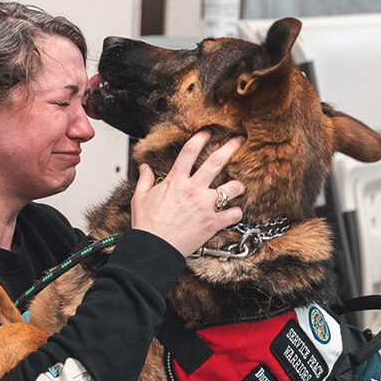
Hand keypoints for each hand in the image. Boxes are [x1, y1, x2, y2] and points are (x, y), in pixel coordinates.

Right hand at [131, 131, 244, 256]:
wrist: (153, 249)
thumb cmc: (147, 226)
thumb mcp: (139, 198)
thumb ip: (145, 180)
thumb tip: (144, 168)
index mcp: (176, 181)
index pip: (190, 151)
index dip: (201, 137)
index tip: (208, 132)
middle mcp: (193, 190)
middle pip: (217, 161)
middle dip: (232, 147)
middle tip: (241, 139)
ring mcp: (205, 206)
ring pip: (232, 187)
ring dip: (238, 186)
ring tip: (239, 186)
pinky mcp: (213, 223)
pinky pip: (234, 214)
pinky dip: (236, 213)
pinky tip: (233, 213)